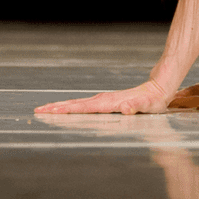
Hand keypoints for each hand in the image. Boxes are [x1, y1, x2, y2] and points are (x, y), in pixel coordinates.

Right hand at [34, 79, 172, 114]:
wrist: (159, 87)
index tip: (51, 111)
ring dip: (63, 107)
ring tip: (47, 109)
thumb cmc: (155, 100)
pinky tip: (68, 110)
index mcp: (110, 103)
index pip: (84, 107)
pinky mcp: (107, 102)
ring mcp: (105, 100)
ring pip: (79, 104)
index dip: (67, 109)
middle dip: (57, 107)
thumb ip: (136, 106)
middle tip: (39, 109)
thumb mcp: (148, 105)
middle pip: (76, 104)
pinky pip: (86, 105)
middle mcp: (105, 100)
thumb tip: (125, 108)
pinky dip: (73, 107)